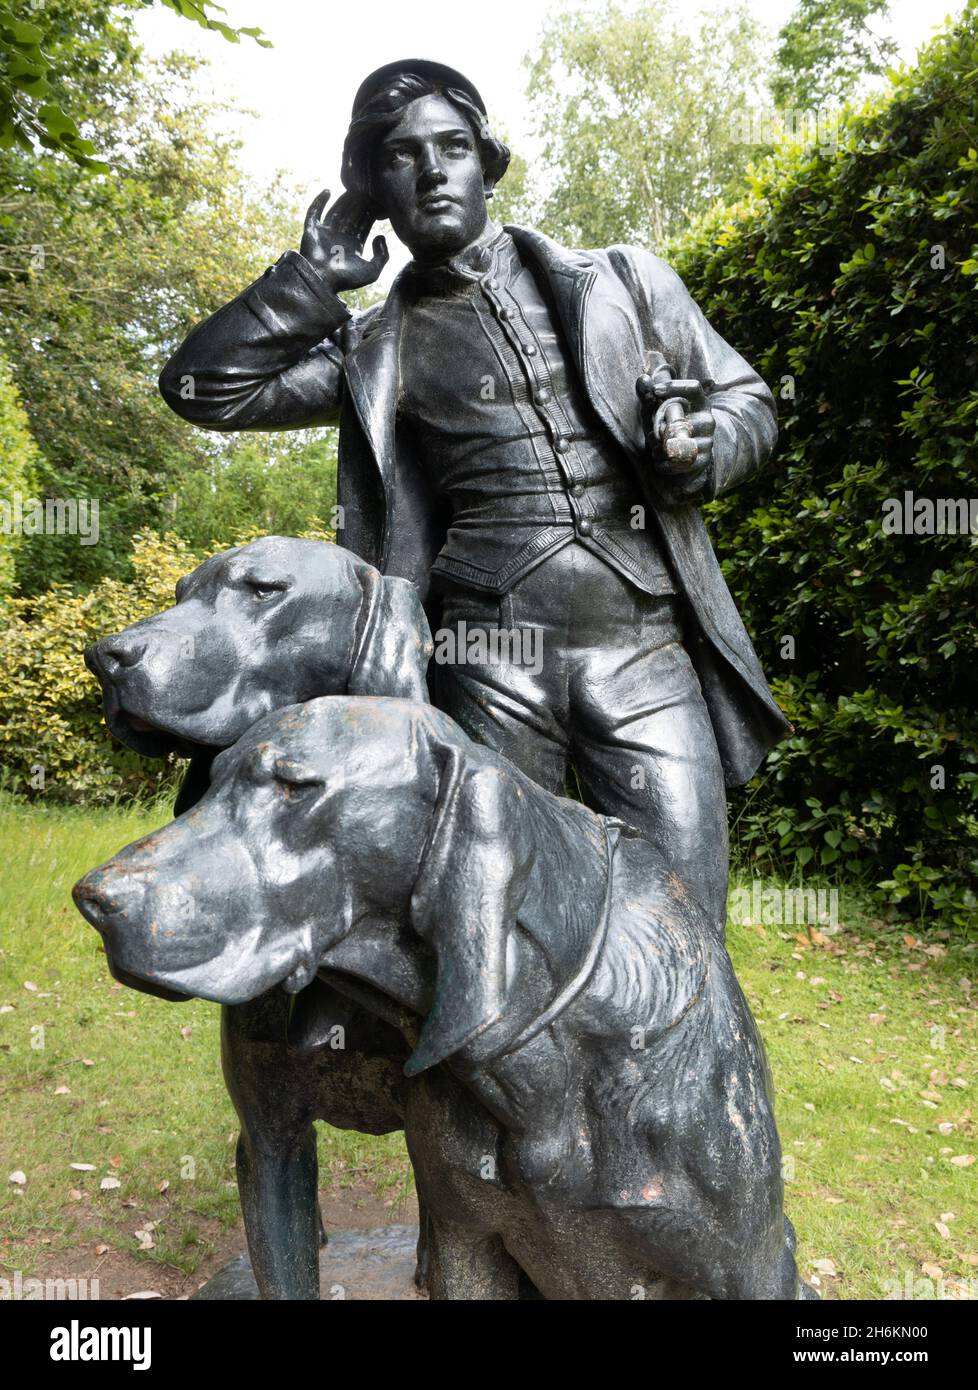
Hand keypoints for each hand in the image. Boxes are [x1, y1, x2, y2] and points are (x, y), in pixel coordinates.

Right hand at [299, 188, 388, 293]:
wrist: (322, 281)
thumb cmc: (347, 280)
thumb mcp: (372, 271)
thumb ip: (382, 256)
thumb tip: (381, 236)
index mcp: (354, 246)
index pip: (364, 223)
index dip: (372, 211)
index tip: (380, 199)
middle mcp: (340, 237)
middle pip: (351, 214)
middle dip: (359, 202)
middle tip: (368, 187)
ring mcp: (325, 233)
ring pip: (336, 210)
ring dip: (343, 199)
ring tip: (352, 186)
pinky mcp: (311, 230)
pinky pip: (315, 212)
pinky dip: (320, 201)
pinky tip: (327, 190)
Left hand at [636, 364, 715, 488]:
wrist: (683, 460)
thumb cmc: (667, 430)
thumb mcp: (656, 413)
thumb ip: (648, 397)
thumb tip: (643, 379)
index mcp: (700, 404)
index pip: (694, 388)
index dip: (675, 387)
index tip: (656, 390)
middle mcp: (707, 420)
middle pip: (678, 420)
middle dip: (659, 430)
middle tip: (653, 436)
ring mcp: (708, 440)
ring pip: (677, 443)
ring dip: (659, 450)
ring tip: (656, 451)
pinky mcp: (703, 460)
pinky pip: (679, 462)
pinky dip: (663, 464)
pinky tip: (660, 463)